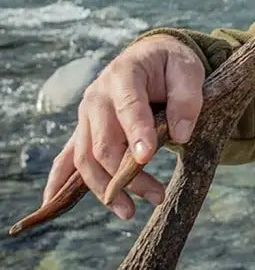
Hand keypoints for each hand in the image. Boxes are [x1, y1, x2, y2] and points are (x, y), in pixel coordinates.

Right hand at [43, 35, 204, 218]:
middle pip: (104, 142)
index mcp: (124, 75)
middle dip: (127, 173)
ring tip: (130, 212)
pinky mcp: (85, 130)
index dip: (136, 132)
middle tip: (156, 196)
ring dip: (105, 188)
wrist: (151, 57)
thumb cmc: (171, 64)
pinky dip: (58, 181)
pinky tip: (51, 203)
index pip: (128, 107)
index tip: (147, 157)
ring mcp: (86, 115)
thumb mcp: (188, 70)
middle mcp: (97, 96)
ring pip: (86, 158)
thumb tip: (180, 134)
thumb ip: (187, 99)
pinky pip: (67, 158)